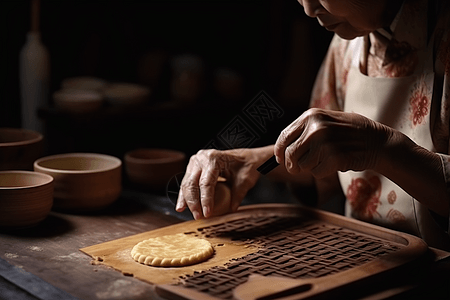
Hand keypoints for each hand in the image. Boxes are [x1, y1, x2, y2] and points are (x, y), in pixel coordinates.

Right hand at [176, 148, 265, 218]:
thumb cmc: (246, 165)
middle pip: (192, 183)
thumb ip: (238, 194)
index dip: (206, 199)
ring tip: (191, 214)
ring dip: (187, 201)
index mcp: (214, 158)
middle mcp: (202, 158)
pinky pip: (187, 183)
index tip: (207, 213)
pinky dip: (185, 196)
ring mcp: (196, 162)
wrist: (246, 157)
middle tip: (198, 216)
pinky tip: (182, 206)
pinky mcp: (193, 168)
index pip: (206, 182)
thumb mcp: (245, 180)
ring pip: (187, 183)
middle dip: (193, 202)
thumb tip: (231, 209)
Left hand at [274, 108, 393, 177]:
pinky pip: (317, 173)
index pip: (284, 137)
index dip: (279, 151)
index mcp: (311, 116)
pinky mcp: (334, 158)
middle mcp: (315, 128)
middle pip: (291, 154)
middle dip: (292, 165)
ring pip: (303, 166)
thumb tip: (281, 150)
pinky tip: (336, 163)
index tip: (279, 159)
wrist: (378, 141)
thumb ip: (305, 131)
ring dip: (312, 167)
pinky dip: (323, 172)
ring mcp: (325, 143)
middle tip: (297, 169)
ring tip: (327, 158)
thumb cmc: (349, 133)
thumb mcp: (326, 122)